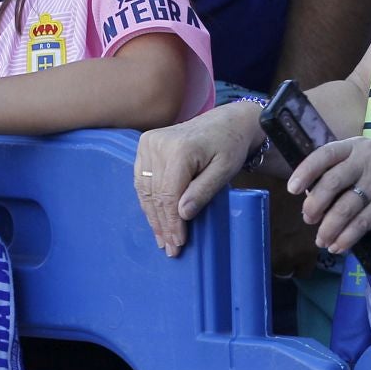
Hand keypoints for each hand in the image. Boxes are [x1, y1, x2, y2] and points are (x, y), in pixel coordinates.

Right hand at [134, 101, 261, 256]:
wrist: (226, 122)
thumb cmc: (229, 146)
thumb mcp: (224, 171)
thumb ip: (203, 192)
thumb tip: (182, 214)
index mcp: (179, 149)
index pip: (169, 195)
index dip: (172, 222)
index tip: (178, 243)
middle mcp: (158, 144)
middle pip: (155, 194)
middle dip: (163, 224)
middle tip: (170, 248)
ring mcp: (149, 142)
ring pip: (144, 189)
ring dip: (152, 215)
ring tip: (161, 238)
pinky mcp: (145, 143)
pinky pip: (141, 178)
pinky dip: (147, 199)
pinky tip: (154, 217)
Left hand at [289, 133, 370, 255]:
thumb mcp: (362, 152)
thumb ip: (340, 167)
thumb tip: (310, 194)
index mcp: (353, 146)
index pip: (324, 154)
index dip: (306, 170)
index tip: (292, 188)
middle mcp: (365, 161)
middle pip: (333, 183)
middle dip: (316, 204)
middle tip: (308, 218)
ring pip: (347, 207)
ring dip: (329, 227)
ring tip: (321, 240)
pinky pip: (364, 222)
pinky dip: (348, 236)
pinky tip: (338, 245)